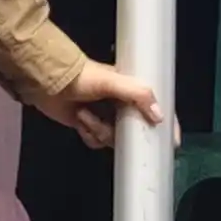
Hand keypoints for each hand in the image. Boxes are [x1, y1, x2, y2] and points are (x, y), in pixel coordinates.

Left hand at [40, 59, 167, 148]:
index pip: (155, 107)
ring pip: (113, 139)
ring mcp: (104, 116)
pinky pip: (96, 142)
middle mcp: (120, 104)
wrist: (48, 82)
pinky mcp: (89, 126)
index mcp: (130, 90)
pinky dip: (88, 134)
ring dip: (98, 130)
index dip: (165, 124)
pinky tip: (79, 122)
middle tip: (113, 129)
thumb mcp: (112, 81)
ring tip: (85, 115)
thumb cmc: (82, 77)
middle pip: (134, 130)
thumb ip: (137, 94)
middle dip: (121, 133)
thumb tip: (159, 116)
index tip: (172, 143)